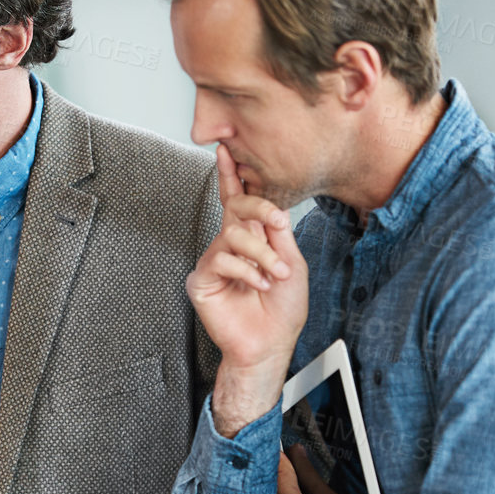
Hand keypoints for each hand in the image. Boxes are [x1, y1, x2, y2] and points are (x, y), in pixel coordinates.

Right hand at [189, 146, 308, 435]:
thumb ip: (278, 234)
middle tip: (277, 223)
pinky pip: (220, 260)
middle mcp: (229, 246)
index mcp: (251, 238)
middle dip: (258, 209)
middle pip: (236, 208)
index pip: (237, 201)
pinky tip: (256, 284)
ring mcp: (214, 261)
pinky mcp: (202, 280)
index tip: (226, 150)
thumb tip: (270, 210)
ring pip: (233, 235)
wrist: (270, 343)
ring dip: (261, 254)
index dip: (231, 176)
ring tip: (274, 274)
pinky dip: (245, 271)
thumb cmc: (282, 308)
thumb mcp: (292, 262)